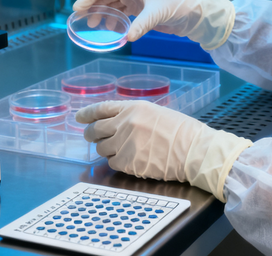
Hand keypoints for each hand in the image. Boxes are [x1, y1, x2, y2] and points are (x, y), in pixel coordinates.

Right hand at [72, 0, 234, 49]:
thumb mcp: (157, 14)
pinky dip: (114, 21)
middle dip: (93, 6)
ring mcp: (135, 0)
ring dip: (103, 14)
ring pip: (112, 5)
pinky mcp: (140, 10)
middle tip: (82, 20)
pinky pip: (121, 14)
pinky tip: (110, 30)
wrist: (190, 14)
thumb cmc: (175, 6)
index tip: (79, 8)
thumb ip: (141, 25)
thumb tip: (127, 37)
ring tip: (94, 27)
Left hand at [76, 100, 251, 201]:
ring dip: (105, 148)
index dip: (87, 113)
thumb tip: (116, 123)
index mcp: (133, 107)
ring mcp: (124, 143)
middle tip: (91, 136)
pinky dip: (116, 162)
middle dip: (90, 133)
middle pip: (95, 129)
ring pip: (101, 148)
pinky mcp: (126, 162)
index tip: (79, 117)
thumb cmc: (180, 131)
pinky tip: (128, 160)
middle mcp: (124, 123)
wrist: (192, 150)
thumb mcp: (155, 113)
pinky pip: (111, 163)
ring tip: (119, 149)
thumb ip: (133, 115)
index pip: (101, 109)